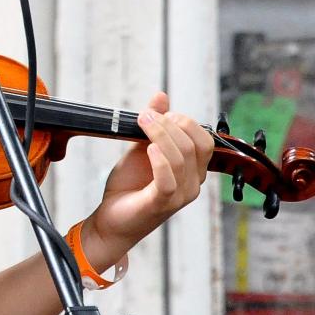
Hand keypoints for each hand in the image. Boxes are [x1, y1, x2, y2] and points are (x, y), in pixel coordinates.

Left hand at [85, 92, 213, 264]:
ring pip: (181, 159)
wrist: (111, 218)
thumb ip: (155, 125)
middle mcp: (192, 183)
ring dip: (160, 136)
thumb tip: (161, 96)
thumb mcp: (141, 148)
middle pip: (195, 146)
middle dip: (171, 125)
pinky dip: (160, 161)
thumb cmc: (129, 186)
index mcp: (193, 169)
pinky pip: (169, 181)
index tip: (158, 113)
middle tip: (146, 116)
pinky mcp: (161, 205)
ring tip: (142, 124)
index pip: (204, 139)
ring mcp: (180, 196)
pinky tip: (148, 149)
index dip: (184, 122)